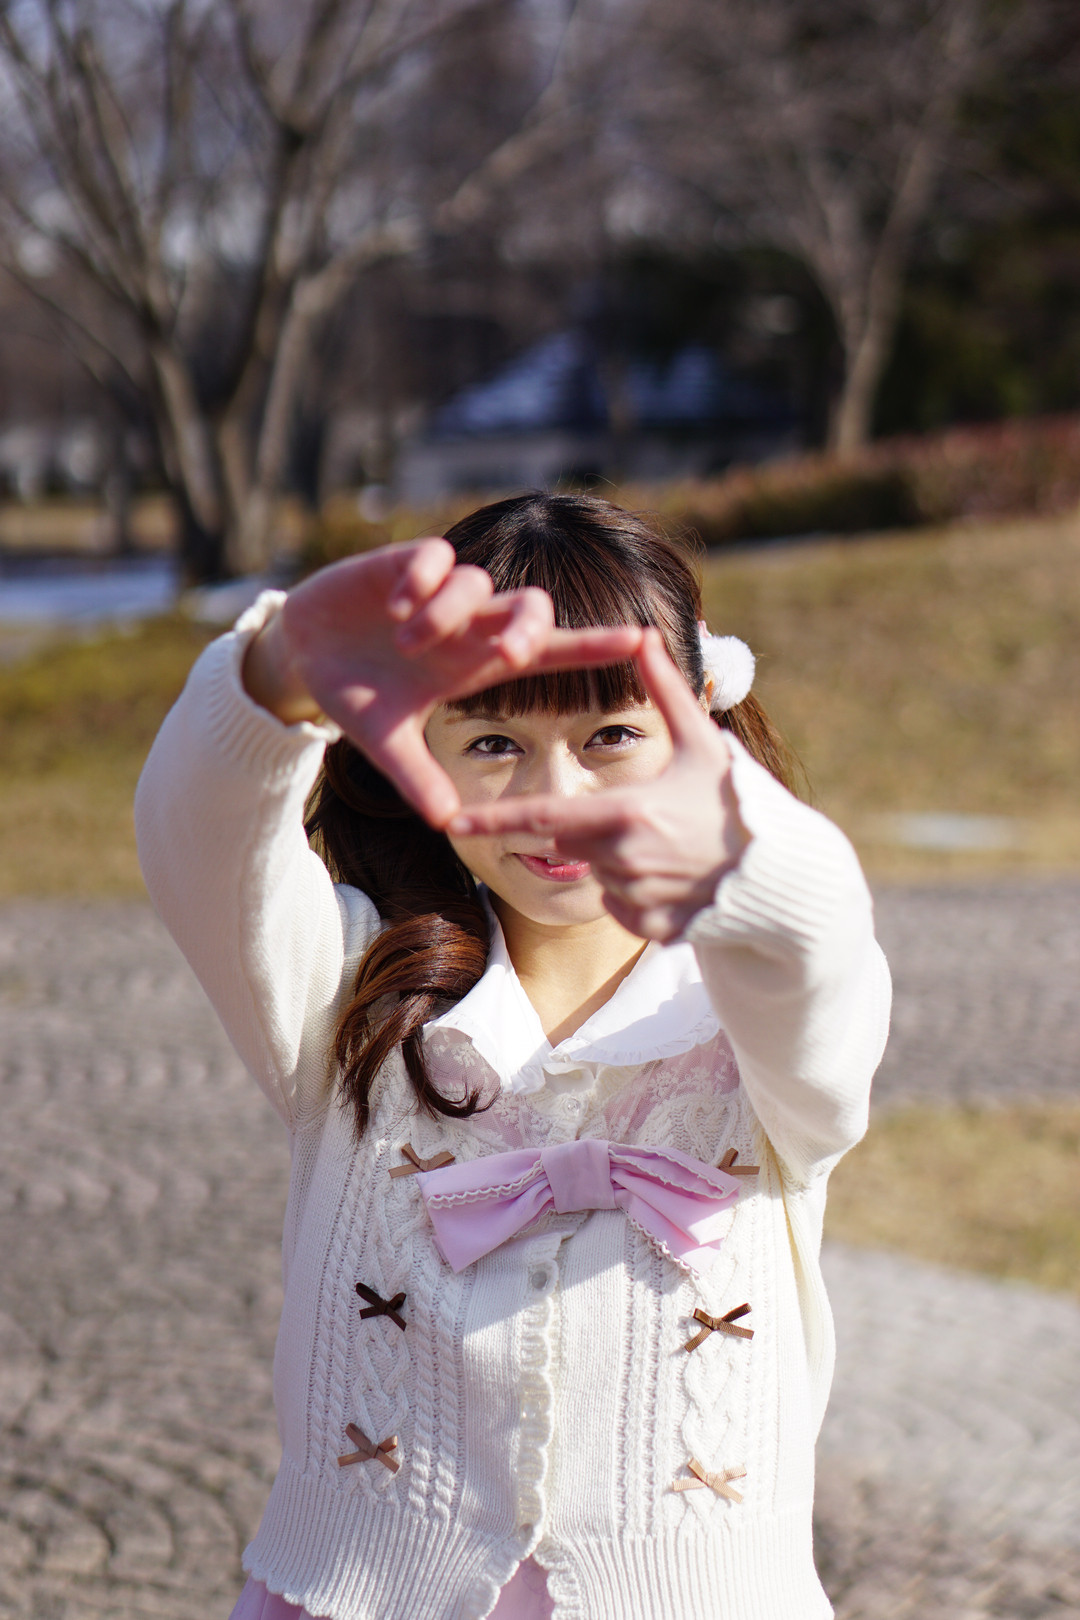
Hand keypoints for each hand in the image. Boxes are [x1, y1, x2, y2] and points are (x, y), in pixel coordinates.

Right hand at [243, 540, 642, 825]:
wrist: (303, 653)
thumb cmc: (357, 696)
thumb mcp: (385, 741)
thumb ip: (416, 776)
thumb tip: (445, 823)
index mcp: (476, 665)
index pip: (548, 654)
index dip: (594, 647)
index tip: (641, 640)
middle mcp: (469, 626)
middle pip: (529, 608)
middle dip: (529, 625)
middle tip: (507, 651)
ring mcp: (441, 593)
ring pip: (478, 584)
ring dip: (448, 614)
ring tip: (407, 640)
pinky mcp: (405, 564)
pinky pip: (437, 557)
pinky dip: (425, 580)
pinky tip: (398, 606)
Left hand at [446, 629, 748, 940]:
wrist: (782, 873)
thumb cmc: (739, 801)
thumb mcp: (702, 742)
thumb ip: (664, 691)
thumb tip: (644, 634)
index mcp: (626, 813)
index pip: (543, 817)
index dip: (495, 820)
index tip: (451, 822)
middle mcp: (625, 860)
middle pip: (573, 844)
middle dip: (595, 830)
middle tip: (644, 819)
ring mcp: (639, 899)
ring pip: (599, 877)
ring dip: (620, 862)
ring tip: (670, 848)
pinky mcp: (653, 930)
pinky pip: (622, 909)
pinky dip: (639, 896)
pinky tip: (676, 878)